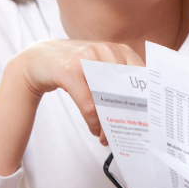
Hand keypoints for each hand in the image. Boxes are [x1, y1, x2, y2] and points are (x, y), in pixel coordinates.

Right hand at [12, 40, 143, 141]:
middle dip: (127, 117)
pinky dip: (93, 123)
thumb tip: (142, 113)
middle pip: (126, 91)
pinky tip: (94, 130)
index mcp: (121, 50)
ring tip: (107, 137)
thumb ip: (121, 83)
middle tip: (126, 135)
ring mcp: (86, 58)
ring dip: (109, 125)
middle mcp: (106, 50)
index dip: (146, 101)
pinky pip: (88, 105)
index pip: (143, 77)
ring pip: (107, 100)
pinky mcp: (68, 70)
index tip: (147, 120)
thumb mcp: (102, 69)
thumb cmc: (78, 68)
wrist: (41, 58)